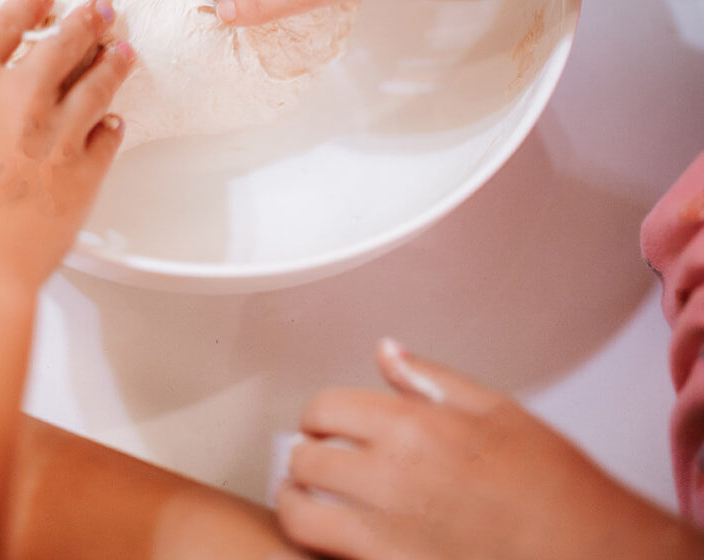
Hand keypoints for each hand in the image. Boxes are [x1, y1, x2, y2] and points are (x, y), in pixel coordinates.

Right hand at [0, 0, 133, 287]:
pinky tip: (116, 119)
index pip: (3, 27)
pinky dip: (113, 125)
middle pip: (63, 43)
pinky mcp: (84, 170)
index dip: (25, 7)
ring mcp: (58, 131)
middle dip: (85, 22)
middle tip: (101, 11)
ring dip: (112, 61)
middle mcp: (19, 95)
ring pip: (97, 82)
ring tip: (124, 49)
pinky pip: (108, 138)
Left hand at [278, 340, 702, 559]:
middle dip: (306, 456)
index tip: (324, 425)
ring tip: (304, 501)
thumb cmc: (554, 486)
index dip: (319, 416)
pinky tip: (333, 539)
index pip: (326, 408)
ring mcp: (389, 535)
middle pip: (307, 458)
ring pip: (303, 514)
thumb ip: (430, 379)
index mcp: (415, 426)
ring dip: (297, 503)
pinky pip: (329, 555)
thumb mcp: (498, 410)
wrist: (592, 554)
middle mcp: (393, 477)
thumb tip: (386, 350)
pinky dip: (320, 545)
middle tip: (315, 462)